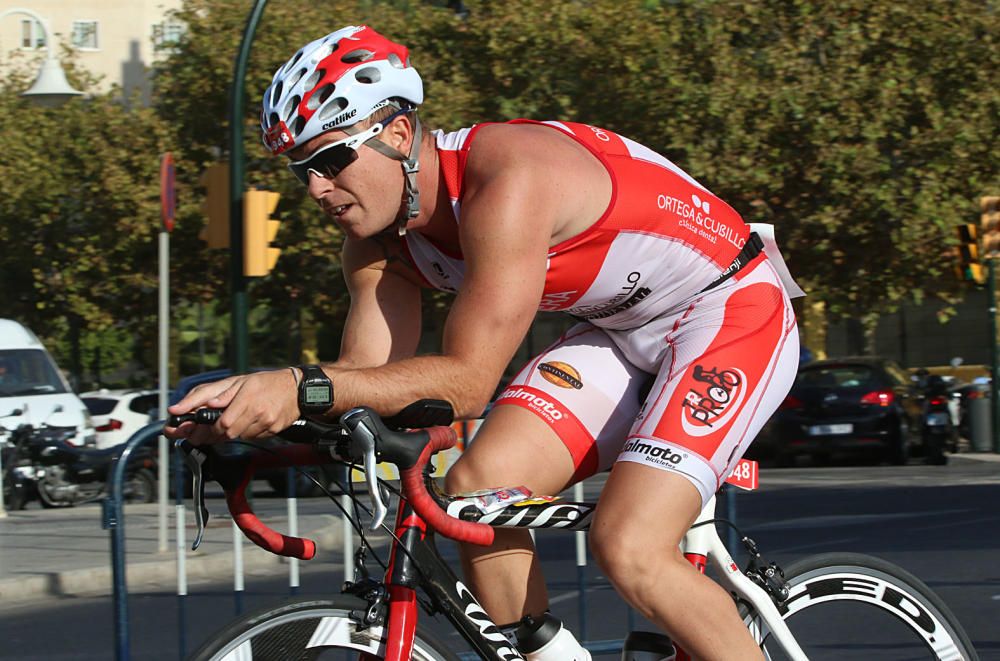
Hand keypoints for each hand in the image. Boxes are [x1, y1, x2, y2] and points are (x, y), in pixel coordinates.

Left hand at [164, 369, 299, 444]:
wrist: (296, 388)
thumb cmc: (266, 383)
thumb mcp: (238, 381)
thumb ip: (215, 394)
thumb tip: (198, 405)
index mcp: (247, 397)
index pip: (223, 422)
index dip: (210, 427)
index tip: (203, 426)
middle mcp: (258, 411)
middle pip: (229, 433)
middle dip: (218, 431)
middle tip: (215, 425)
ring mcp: (267, 423)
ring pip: (240, 437)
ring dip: (233, 431)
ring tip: (238, 418)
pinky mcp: (273, 431)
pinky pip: (252, 437)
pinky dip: (247, 432)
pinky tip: (250, 420)